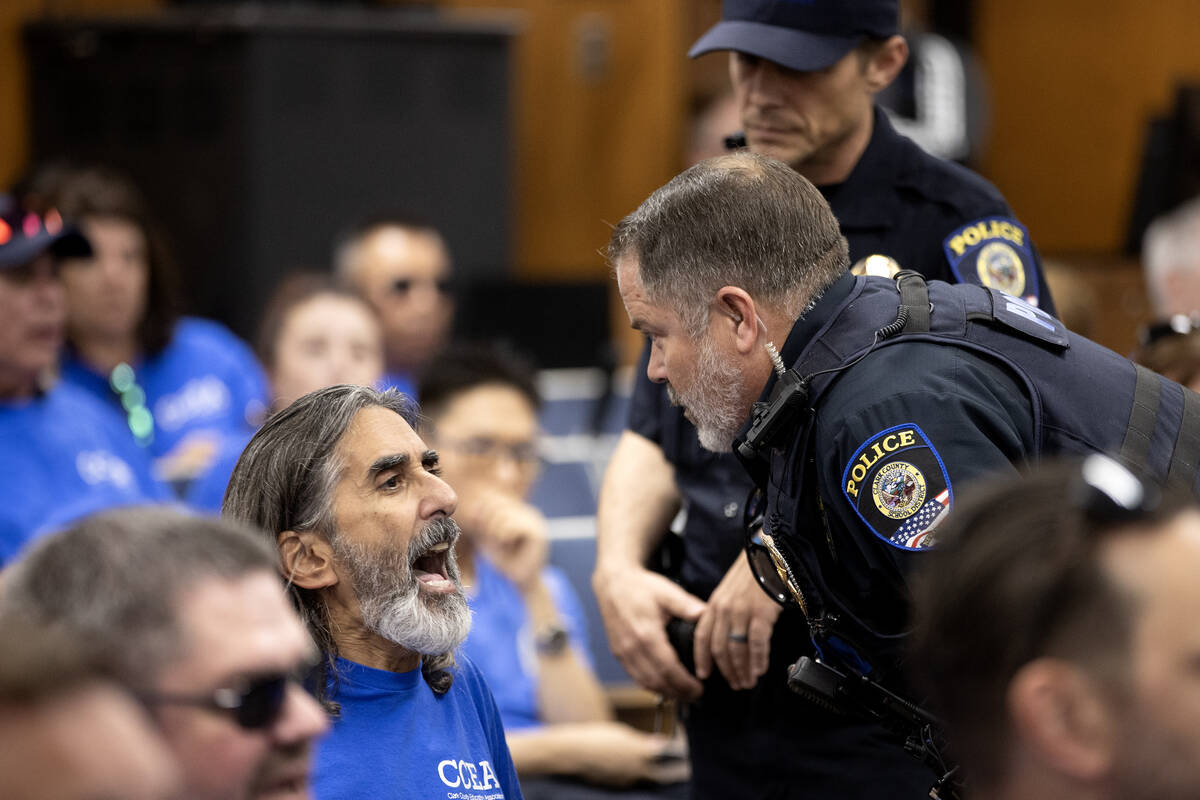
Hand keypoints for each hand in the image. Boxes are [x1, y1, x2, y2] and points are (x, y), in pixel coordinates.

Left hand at [456, 488, 548, 590]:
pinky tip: (511, 547)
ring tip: (506, 546)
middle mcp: (529, 512)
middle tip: (500, 543)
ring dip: (497, 534)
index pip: (493, 501)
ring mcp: (536, 521)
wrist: (523, 582)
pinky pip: (512, 528)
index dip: (484, 518)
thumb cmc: (505, 560)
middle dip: (490, 526)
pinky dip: (504, 538)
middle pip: (497, 506)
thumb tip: (477, 504)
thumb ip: (482, 521)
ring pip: (503, 516)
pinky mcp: (538, 534)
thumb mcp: (487, 537)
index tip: (491, 536)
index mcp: (519, 511)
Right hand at [551, 722, 690, 786]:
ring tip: (670, 771)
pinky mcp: (619, 788)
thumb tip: (661, 745)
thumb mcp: (622, 734)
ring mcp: (628, 782)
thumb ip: (644, 741)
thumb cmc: (595, 738)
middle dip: (678, 772)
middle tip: (687, 768)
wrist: (570, 754)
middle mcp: (637, 771)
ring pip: (651, 781)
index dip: (682, 754)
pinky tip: (644, 772)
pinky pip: (636, 783)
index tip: (690, 751)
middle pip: (666, 776)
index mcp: (640, 753)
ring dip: (662, 776)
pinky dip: (643, 778)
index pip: (671, 756)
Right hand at [593, 565, 705, 699]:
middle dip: (678, 693)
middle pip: (657, 681)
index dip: (684, 684)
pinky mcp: (618, 653)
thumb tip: (706, 615)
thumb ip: (686, 605)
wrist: (612, 584)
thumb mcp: (666, 591)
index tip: (699, 689)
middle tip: (696, 695)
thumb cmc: (640, 587)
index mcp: (647, 634)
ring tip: (683, 694)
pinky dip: (650, 685)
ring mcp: (623, 653)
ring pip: (644, 683)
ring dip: (664, 692)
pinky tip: (663, 685)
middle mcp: (632, 648)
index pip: (668, 669)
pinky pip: (635, 677)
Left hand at [693, 552, 780, 690]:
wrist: (771, 552)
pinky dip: (757, 660)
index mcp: (715, 604)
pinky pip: (756, 643)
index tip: (703, 674)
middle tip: (735, 684)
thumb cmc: (754, 572)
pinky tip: (760, 670)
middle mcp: (724, 609)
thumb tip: (727, 635)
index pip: (702, 636)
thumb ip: (725, 611)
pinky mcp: (761, 612)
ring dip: (742, 670)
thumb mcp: (731, 590)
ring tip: (748, 682)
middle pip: (719, 648)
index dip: (701, 658)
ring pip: (736, 649)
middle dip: (726, 670)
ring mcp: (742, 611)